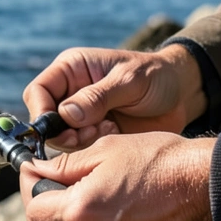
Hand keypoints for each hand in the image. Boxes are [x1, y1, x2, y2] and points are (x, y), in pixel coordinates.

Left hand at [20, 132, 216, 220]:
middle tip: (78, 177)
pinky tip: (133, 209)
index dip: (31, 191)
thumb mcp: (106, 151)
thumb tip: (38, 170)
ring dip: (88, 217)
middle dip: (62, 201)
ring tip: (115, 192)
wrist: (209, 187)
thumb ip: (65, 165)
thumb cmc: (160, 160)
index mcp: (81, 210)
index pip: (34, 212)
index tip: (35, 174)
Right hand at [23, 44, 207, 150]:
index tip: (59, 127)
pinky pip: (80, 150)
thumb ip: (98, 96)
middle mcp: (70, 93)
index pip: (39, 91)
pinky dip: (94, 147)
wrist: (181, 96)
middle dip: (64, 132)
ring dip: (81, 140)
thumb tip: (66, 115)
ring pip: (61, 139)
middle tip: (90, 131)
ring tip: (109, 128)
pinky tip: (115, 133)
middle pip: (45, 120)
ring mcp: (81, 117)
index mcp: (72, 70)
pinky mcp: (94, 135)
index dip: (41, 112)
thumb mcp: (129, 81)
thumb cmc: (156, 76)